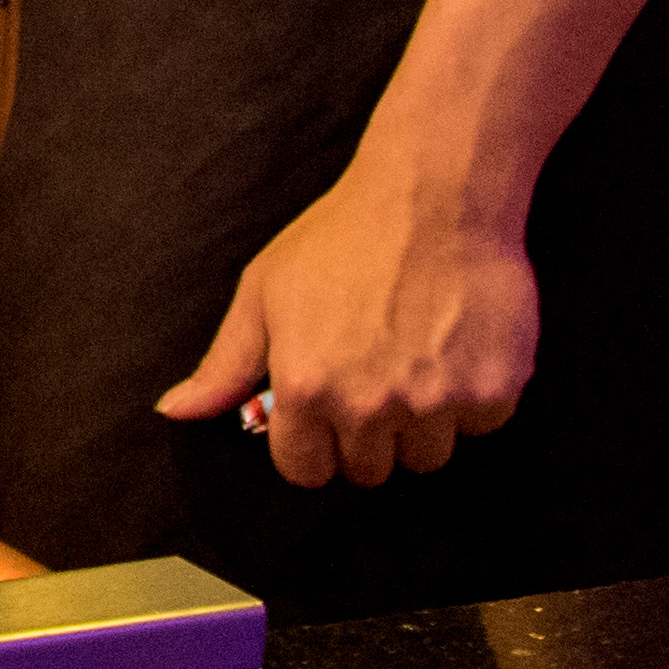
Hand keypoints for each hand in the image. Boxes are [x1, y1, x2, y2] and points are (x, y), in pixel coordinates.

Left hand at [158, 157, 543, 483]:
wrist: (434, 198)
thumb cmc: (340, 238)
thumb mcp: (263, 292)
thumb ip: (224, 365)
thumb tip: (175, 411)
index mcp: (304, 387)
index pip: (305, 470)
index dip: (311, 446)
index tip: (324, 418)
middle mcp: (368, 406)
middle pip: (368, 471)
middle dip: (367, 436)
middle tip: (374, 378)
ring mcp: (435, 403)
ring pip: (427, 458)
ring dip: (422, 424)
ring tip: (417, 360)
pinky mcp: (493, 391)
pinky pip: (481, 426)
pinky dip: (474, 398)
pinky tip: (458, 348)